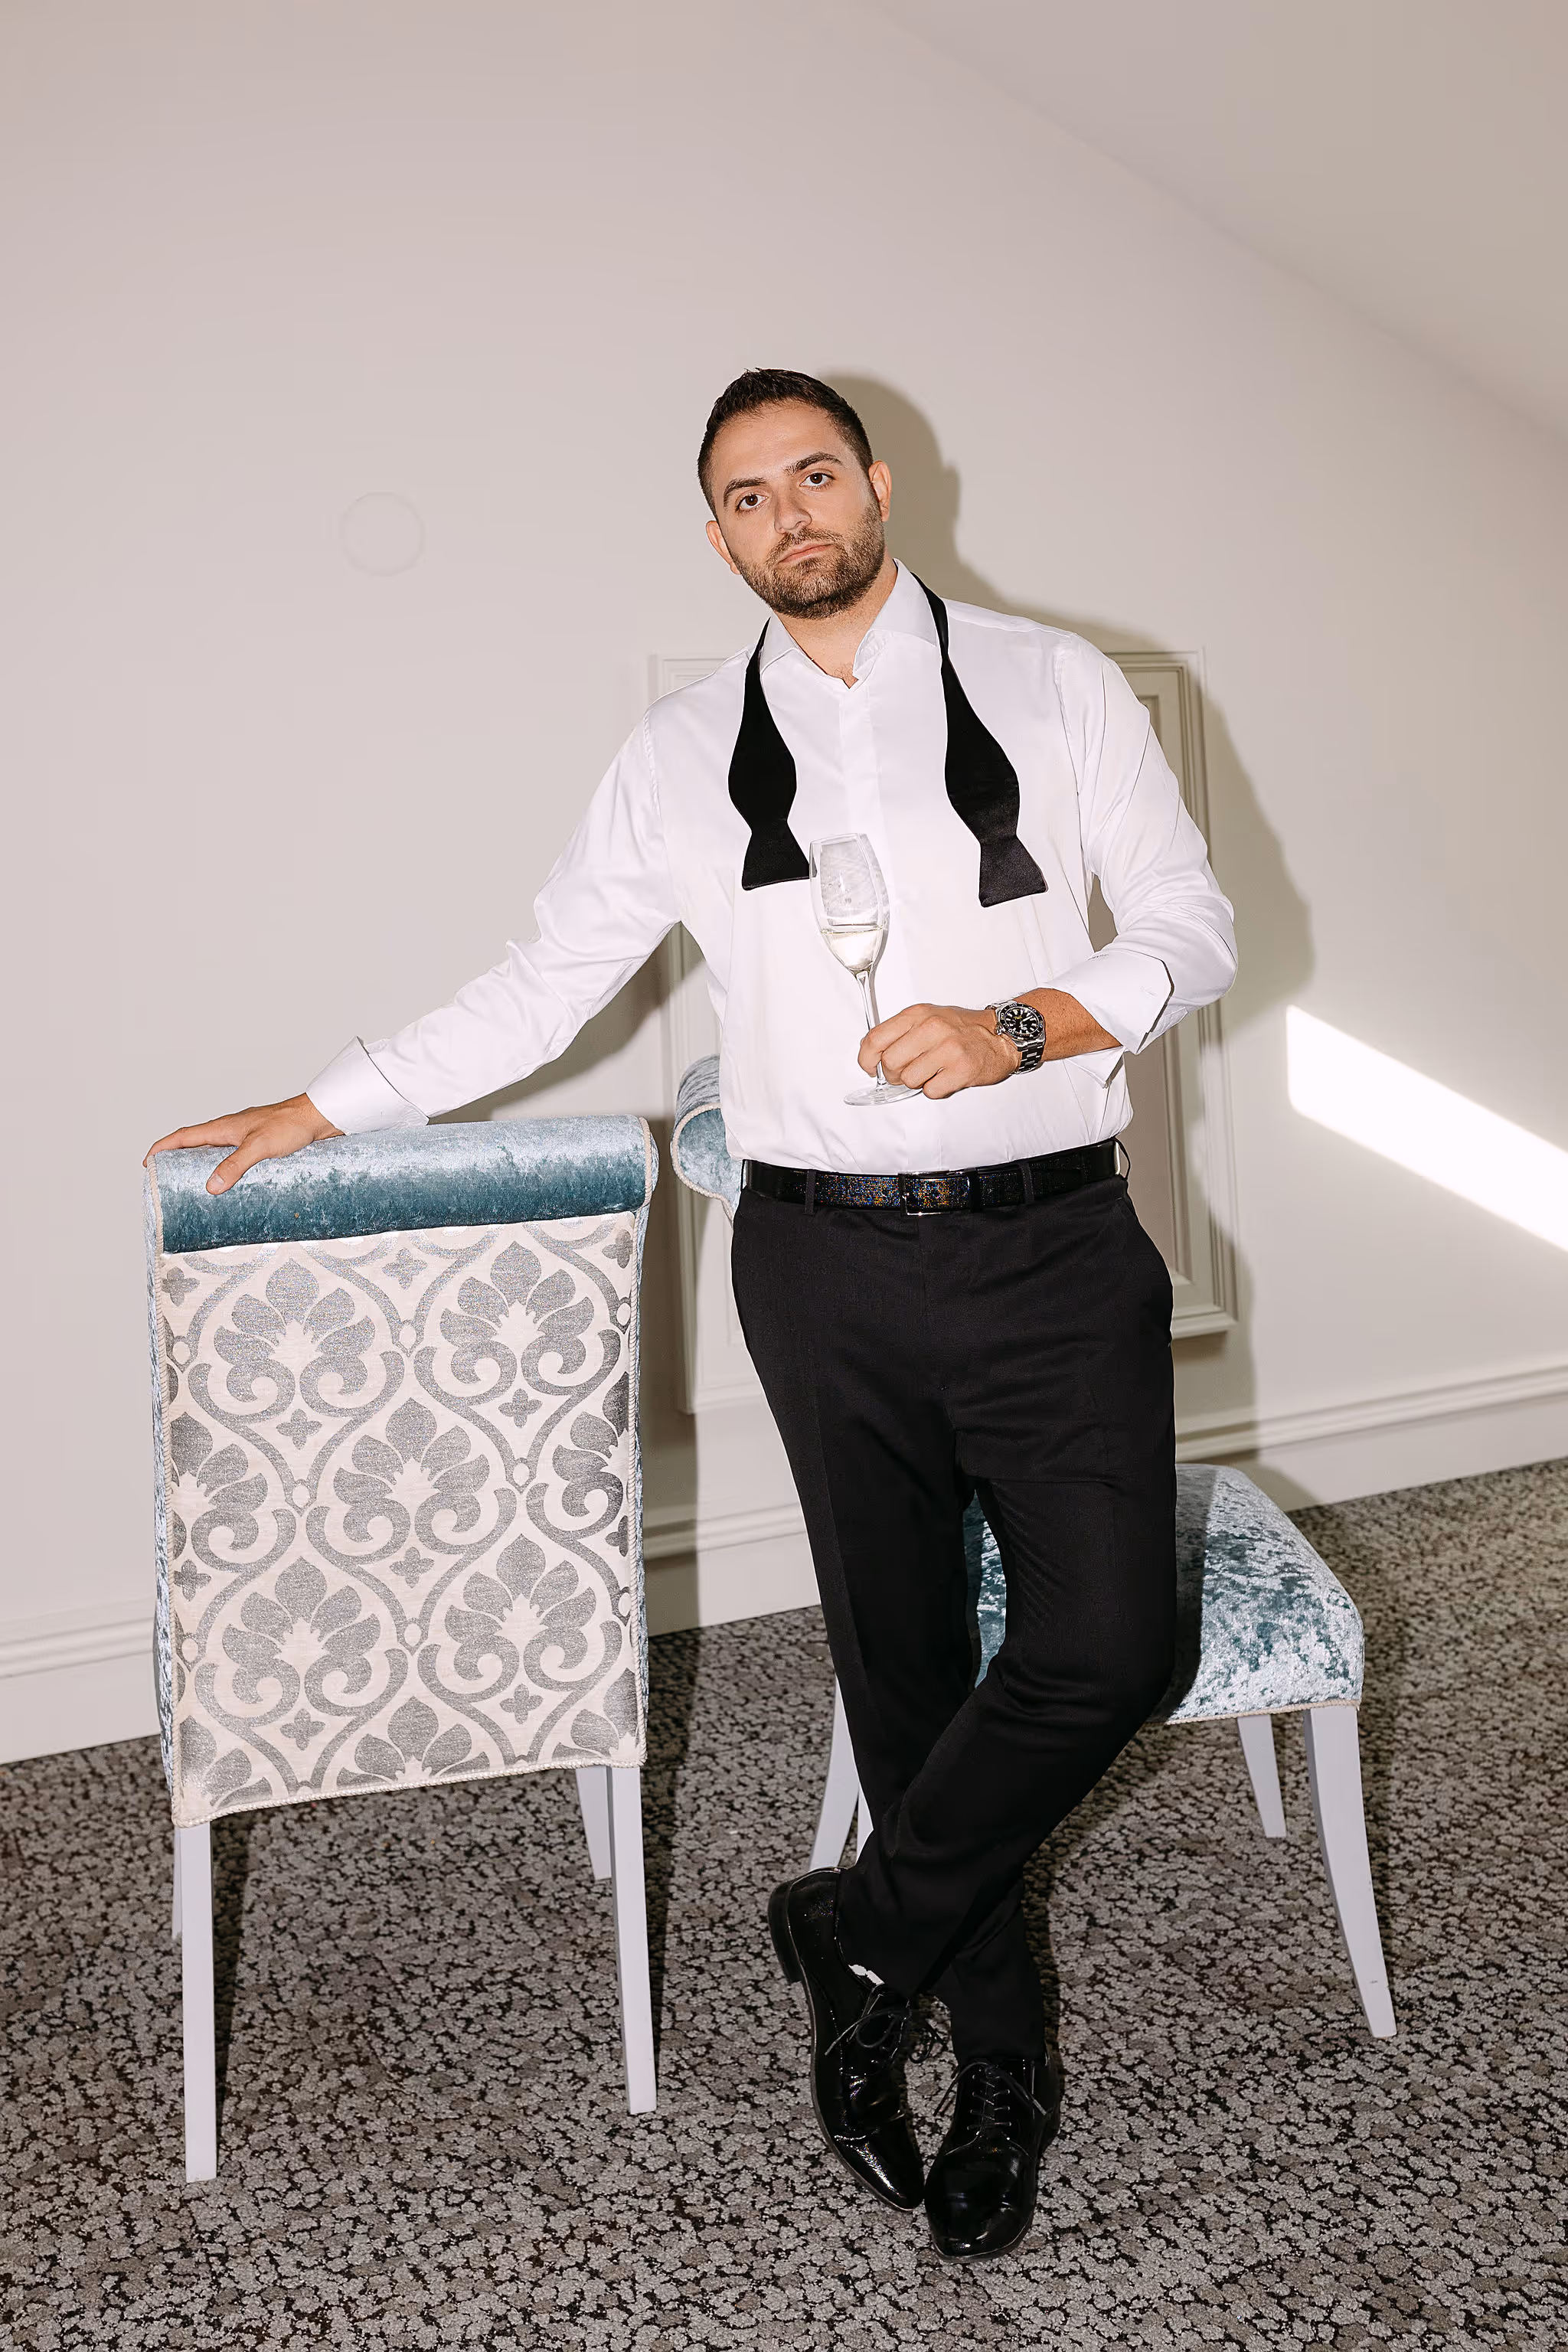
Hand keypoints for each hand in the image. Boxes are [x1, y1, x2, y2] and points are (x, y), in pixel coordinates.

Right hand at [143, 1094, 341, 1194]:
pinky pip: (235, 1159)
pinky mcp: (261, 1146)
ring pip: (215, 1153)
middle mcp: (232, 1131)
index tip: (147, 1163)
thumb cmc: (292, 1125)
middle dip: (177, 1161)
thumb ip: (235, 1165)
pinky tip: (231, 1186)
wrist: (321, 1117)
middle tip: (166, 1182)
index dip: (162, 1148)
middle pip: (195, 1145)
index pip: (184, 1136)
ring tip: (195, 1190)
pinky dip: (226, 1171)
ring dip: (203, 1167)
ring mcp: (246, 1138)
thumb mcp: (259, 1147)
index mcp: (224, 1127)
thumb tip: (210, 1187)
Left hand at [858, 1004, 1017, 1096]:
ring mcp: (948, 1049)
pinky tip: (945, 1078)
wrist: (1001, 1036)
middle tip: (908, 1072)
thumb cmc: (962, 1029)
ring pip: (909, 1080)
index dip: (866, 1059)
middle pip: (890, 1063)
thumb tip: (872, 1055)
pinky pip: (930, 1091)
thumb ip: (900, 1032)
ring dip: (917, 1082)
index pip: (876, 1039)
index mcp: (918, 1014)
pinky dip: (935, 1090)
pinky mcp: (961, 1069)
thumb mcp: (928, 1018)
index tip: (870, 1067)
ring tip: (932, 1072)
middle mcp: (932, 1028)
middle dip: (894, 1075)